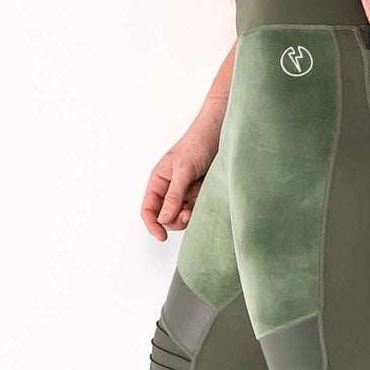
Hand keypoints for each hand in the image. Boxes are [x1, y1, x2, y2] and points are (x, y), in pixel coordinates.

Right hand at [141, 120, 220, 241]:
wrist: (221, 132)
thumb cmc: (198, 144)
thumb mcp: (183, 170)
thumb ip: (173, 195)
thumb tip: (163, 219)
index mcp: (159, 181)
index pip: (149, 209)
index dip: (153, 224)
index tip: (162, 236)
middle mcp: (170, 188)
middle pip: (166, 217)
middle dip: (175, 220)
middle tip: (188, 214)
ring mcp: (186, 191)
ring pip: (182, 215)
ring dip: (190, 214)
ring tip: (199, 202)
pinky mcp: (200, 192)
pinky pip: (197, 208)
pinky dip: (201, 208)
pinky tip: (206, 198)